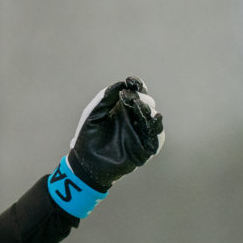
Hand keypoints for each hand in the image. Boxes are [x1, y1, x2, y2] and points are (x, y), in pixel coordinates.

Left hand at [67, 76, 163, 191]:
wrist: (85, 160)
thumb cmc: (88, 135)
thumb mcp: (93, 113)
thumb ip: (105, 98)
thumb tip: (120, 84)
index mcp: (123, 107)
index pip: (135, 93)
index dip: (137, 85)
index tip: (131, 81)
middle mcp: (134, 118)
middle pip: (147, 103)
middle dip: (142, 98)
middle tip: (130, 99)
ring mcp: (140, 132)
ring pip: (154, 119)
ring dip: (148, 111)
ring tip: (139, 106)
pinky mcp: (145, 148)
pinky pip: (156, 138)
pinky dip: (157, 129)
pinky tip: (153, 120)